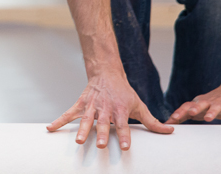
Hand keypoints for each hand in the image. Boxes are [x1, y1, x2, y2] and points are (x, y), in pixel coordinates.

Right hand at [47, 70, 172, 149]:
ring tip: (78, 141)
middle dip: (102, 134)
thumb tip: (170, 131)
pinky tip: (50, 129)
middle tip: (101, 145)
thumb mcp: (139, 105)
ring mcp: (91, 107)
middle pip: (104, 123)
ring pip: (86, 119)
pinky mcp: (81, 104)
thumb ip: (152, 122)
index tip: (126, 147)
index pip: (124, 125)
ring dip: (82, 129)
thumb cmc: (124, 92)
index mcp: (120, 110)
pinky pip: (69, 113)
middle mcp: (105, 109)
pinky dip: (59, 120)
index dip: (126, 136)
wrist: (106, 73)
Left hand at [168, 84, 220, 123]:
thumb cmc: (210, 102)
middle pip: (200, 105)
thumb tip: (167, 122)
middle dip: (195, 108)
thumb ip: (183, 114)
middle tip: (191, 112)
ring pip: (216, 108)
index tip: (173, 119)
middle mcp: (209, 103)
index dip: (180, 112)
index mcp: (199, 103)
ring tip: (209, 118)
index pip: (187, 106)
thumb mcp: (197, 106)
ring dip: (212, 112)